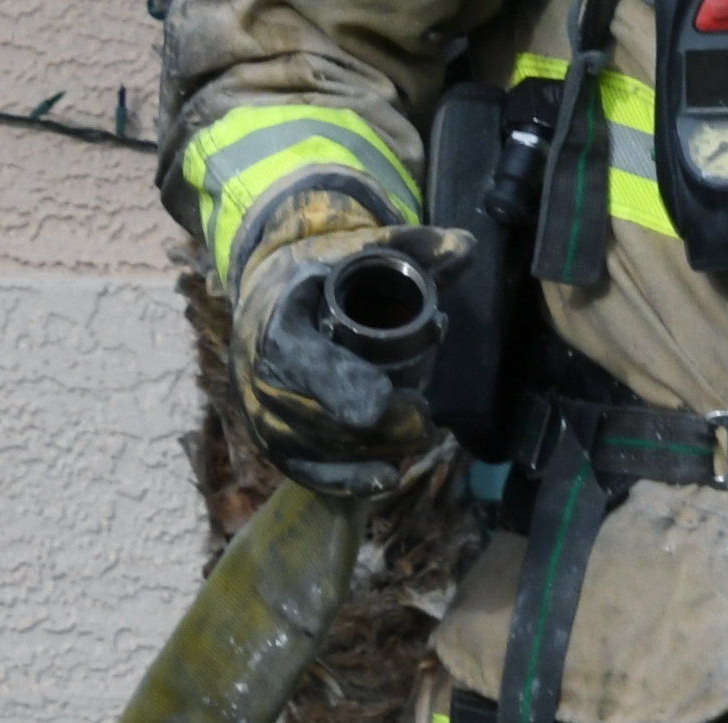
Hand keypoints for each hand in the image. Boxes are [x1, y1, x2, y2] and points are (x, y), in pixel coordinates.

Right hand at [229, 220, 473, 495]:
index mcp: (276, 326)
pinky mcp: (277, 448)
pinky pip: (311, 473)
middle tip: (424, 418)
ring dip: (372, 449)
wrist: (269, 302)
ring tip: (418, 433)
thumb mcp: (358, 252)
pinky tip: (385, 477)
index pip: (304, 363)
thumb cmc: (321, 276)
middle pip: (318, 418)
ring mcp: (265, 420)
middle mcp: (261, 380)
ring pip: (319, 450)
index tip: (383, 398)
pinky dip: (348, 480)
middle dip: (374, 426)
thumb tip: (466, 247)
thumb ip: (410, 248)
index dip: (342, 384)